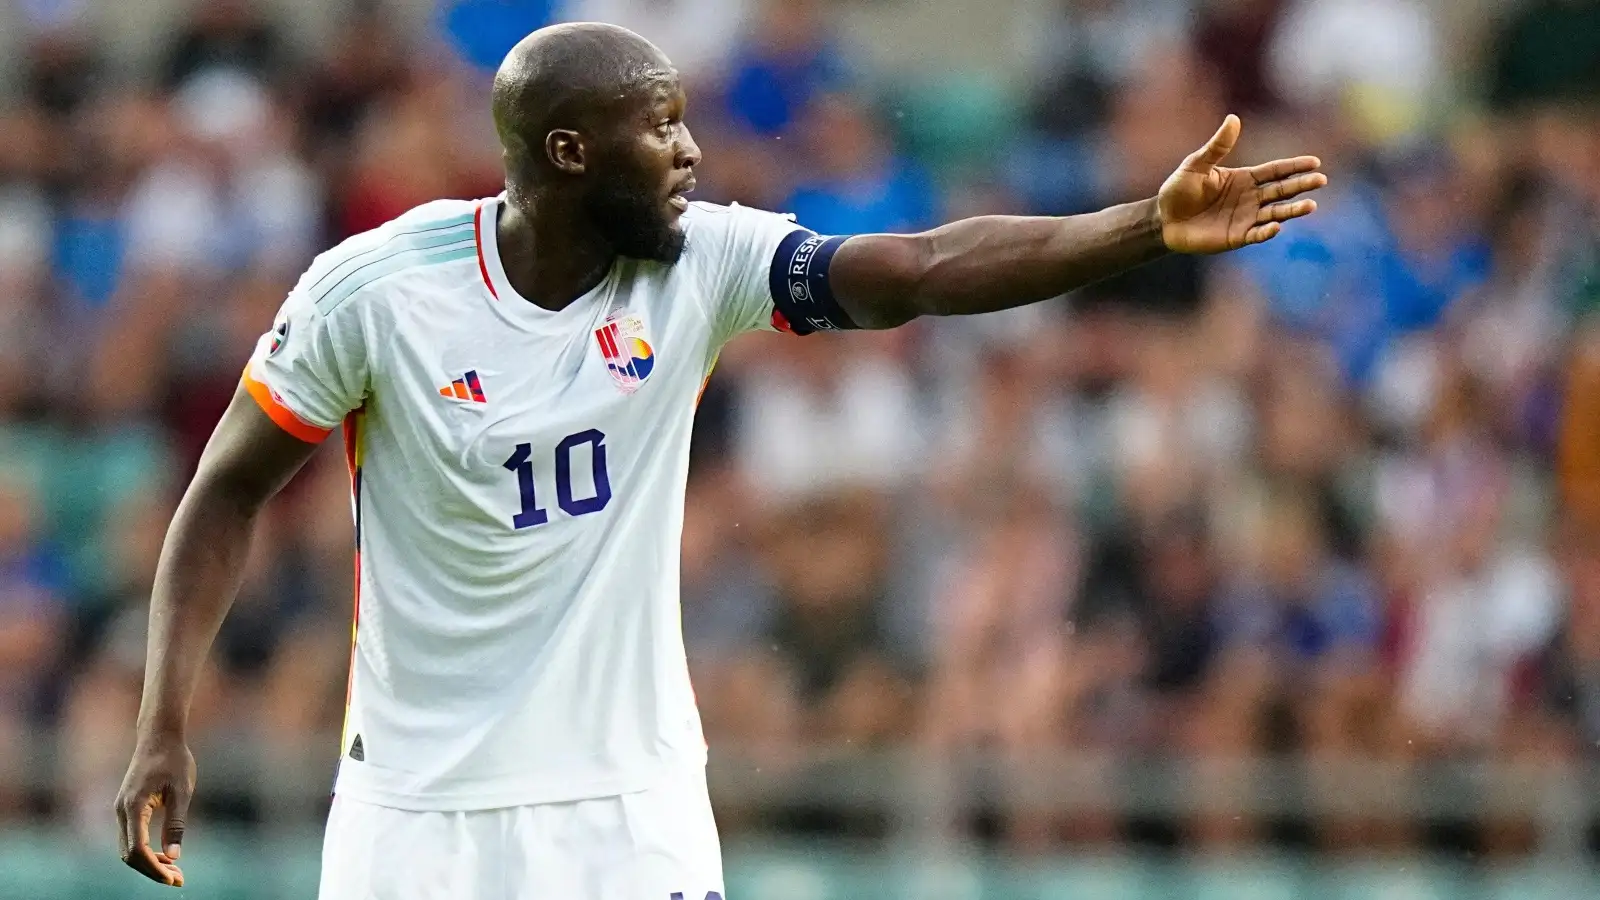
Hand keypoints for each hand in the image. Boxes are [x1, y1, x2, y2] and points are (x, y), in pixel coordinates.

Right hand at [115, 735, 195, 886]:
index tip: (174, 878)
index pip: (137, 850)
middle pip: (129, 854)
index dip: (154, 868)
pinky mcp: (127, 809)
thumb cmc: (174, 760)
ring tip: (175, 872)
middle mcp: (121, 811)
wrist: (158, 737)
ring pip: (128, 848)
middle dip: (152, 870)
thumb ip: (176, 823)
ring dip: (149, 863)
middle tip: (178, 879)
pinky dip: (146, 851)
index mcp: (133, 807)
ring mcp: (121, 810)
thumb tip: (173, 855)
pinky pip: (131, 838)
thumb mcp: (182, 791)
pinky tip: (166, 856)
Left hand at [1157, 114, 1326, 252]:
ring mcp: (1246, 218)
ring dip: (1292, 210)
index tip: (1315, 162)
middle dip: (1301, 185)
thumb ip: (1217, 146)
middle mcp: (1250, 198)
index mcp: (1245, 179)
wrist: (1164, 219)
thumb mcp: (1196, 164)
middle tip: (1320, 180)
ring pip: (1275, 213)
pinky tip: (1277, 227)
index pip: (1275, 171)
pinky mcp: (1236, 237)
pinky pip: (1256, 234)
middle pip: (1282, 191)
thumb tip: (1233, 118)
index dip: (1295, 167)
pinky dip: (1267, 231)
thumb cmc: (1179, 190)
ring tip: (1311, 205)